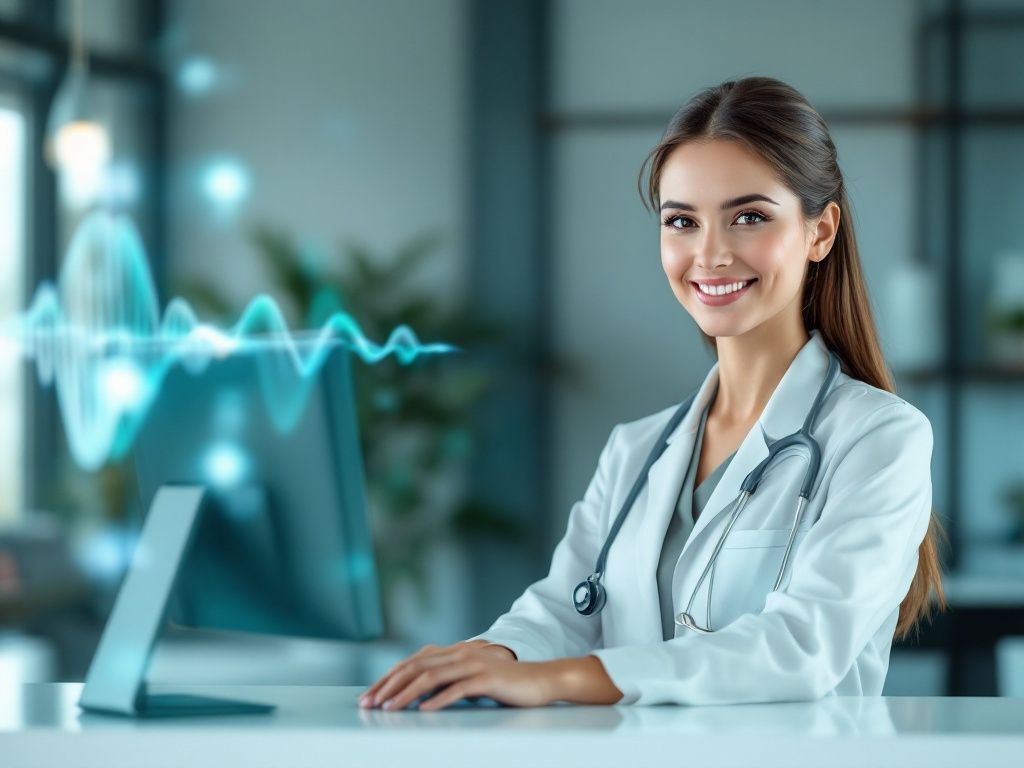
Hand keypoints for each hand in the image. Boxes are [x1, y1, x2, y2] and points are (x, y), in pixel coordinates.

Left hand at [358, 640, 554, 710]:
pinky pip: (458, 688)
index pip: (411, 662)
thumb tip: (415, 694)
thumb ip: (446, 679)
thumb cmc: (502, 683)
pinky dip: (438, 699)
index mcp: (452, 652)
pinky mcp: (486, 679)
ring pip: (431, 676)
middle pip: (415, 667)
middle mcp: (459, 653)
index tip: (368, 696)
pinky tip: (424, 711)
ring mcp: (473, 664)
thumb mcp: (469, 678)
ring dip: (406, 694)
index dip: (387, 679)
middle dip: (388, 686)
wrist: (539, 680)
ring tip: (389, 708)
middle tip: (369, 704)